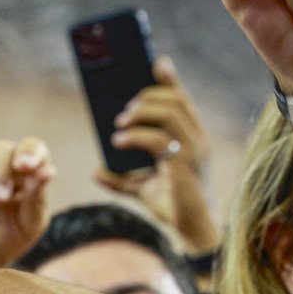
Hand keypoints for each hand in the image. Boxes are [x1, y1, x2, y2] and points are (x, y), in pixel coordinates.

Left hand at [94, 57, 219, 256]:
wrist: (192, 231)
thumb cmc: (173, 206)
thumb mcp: (142, 188)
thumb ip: (121, 178)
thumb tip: (95, 171)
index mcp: (192, 138)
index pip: (184, 101)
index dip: (172, 80)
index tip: (158, 62)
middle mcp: (197, 139)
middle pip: (176, 101)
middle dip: (147, 98)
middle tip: (122, 114)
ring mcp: (194, 150)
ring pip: (170, 113)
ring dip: (141, 112)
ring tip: (119, 124)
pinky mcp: (184, 164)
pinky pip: (159, 139)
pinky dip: (135, 136)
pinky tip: (118, 142)